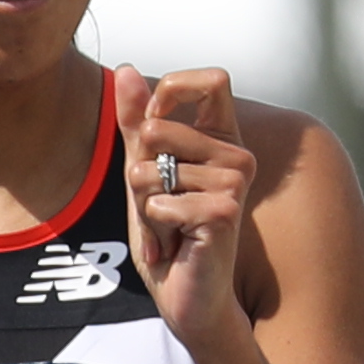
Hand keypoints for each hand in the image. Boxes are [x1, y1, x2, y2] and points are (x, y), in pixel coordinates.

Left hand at [136, 68, 259, 352]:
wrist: (186, 295)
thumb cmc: (168, 233)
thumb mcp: (143, 172)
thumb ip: (135, 123)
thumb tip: (126, 68)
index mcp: (222, 138)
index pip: (213, 80)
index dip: (171, 93)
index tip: (152, 127)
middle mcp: (237, 154)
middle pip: (157, 129)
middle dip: (137, 171)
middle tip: (158, 205)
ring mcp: (236, 182)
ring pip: (150, 171)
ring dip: (143, 206)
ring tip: (169, 228)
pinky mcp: (225, 211)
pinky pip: (158, 204)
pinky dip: (153, 228)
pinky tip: (176, 244)